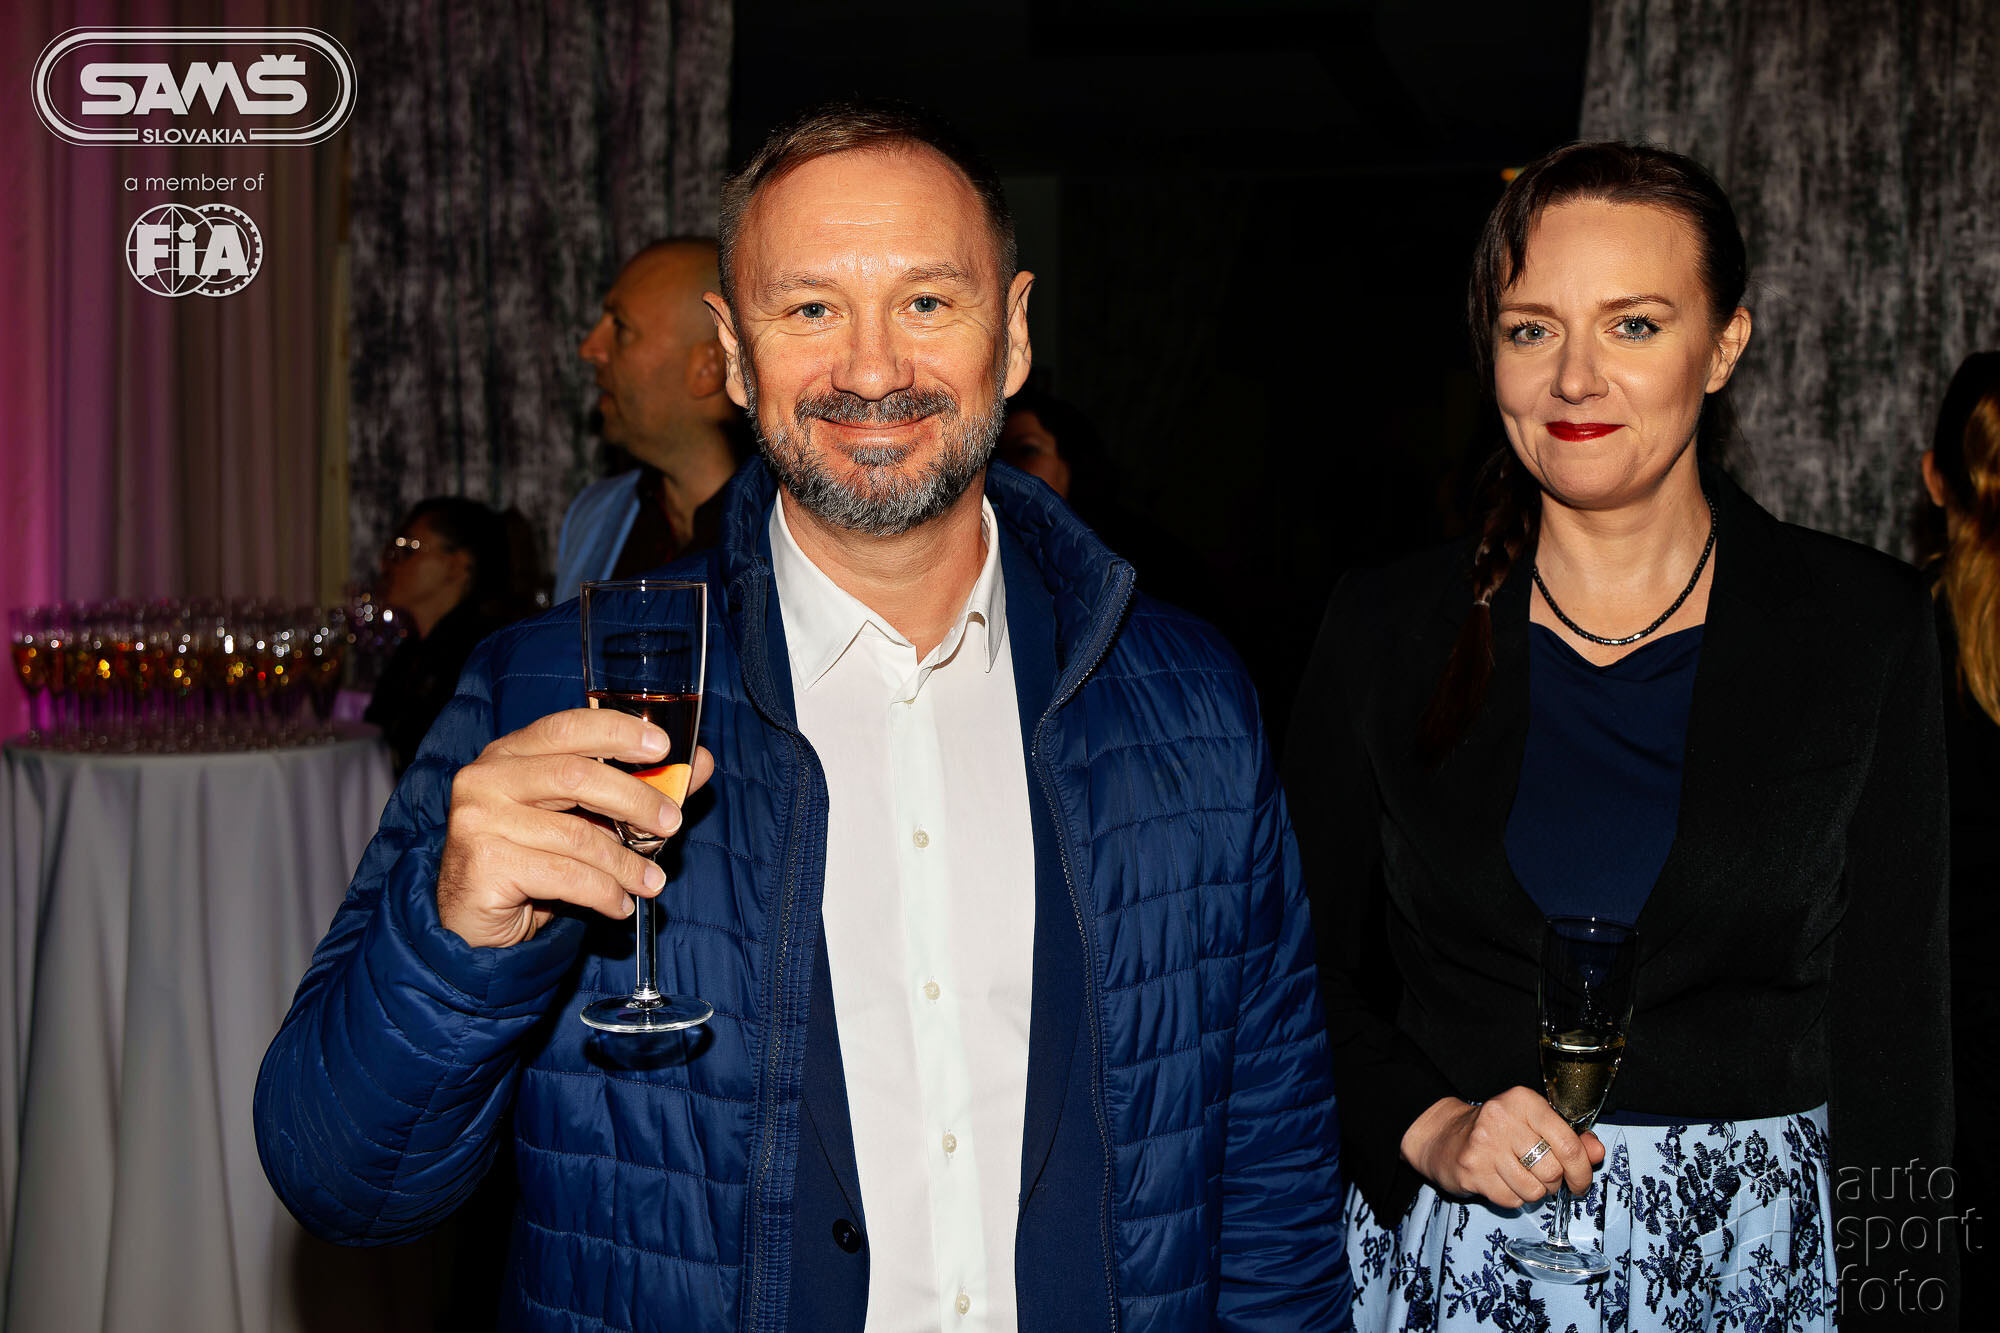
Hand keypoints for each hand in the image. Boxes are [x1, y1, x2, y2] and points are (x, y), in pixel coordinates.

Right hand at [436, 708, 715, 948]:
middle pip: (576, 776)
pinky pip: (564, 876)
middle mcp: (488, 778)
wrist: (475, 919)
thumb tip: (698, 762)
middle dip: (635, 800)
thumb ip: (636, 787)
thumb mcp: (585, 817)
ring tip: (652, 883)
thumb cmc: (533, 858)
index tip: (663, 747)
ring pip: (577, 836)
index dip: (618, 732)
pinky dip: (603, 893)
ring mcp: (479, 821)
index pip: (568, 726)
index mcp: (511, 753)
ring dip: (626, 864)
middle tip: (672, 824)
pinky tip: (620, 905)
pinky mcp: (484, 865)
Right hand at [1400, 1087, 1604, 1208]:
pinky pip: (1512, 1200)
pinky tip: (1501, 1181)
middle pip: (1553, 1171)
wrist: (1444, 1137)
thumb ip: (1570, 1138)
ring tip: (1520, 1177)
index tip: (1580, 1183)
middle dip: (1554, 1182)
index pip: (1568, 1144)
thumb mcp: (1534, 1124)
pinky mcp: (1472, 1170)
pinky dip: (1513, 1198)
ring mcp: (1484, 1144)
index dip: (1582, 1171)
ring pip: (1534, 1190)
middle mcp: (1502, 1118)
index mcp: (1523, 1101)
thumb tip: (1597, 1153)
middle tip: (1542, 1177)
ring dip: (1534, 1192)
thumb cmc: (1497, 1131)